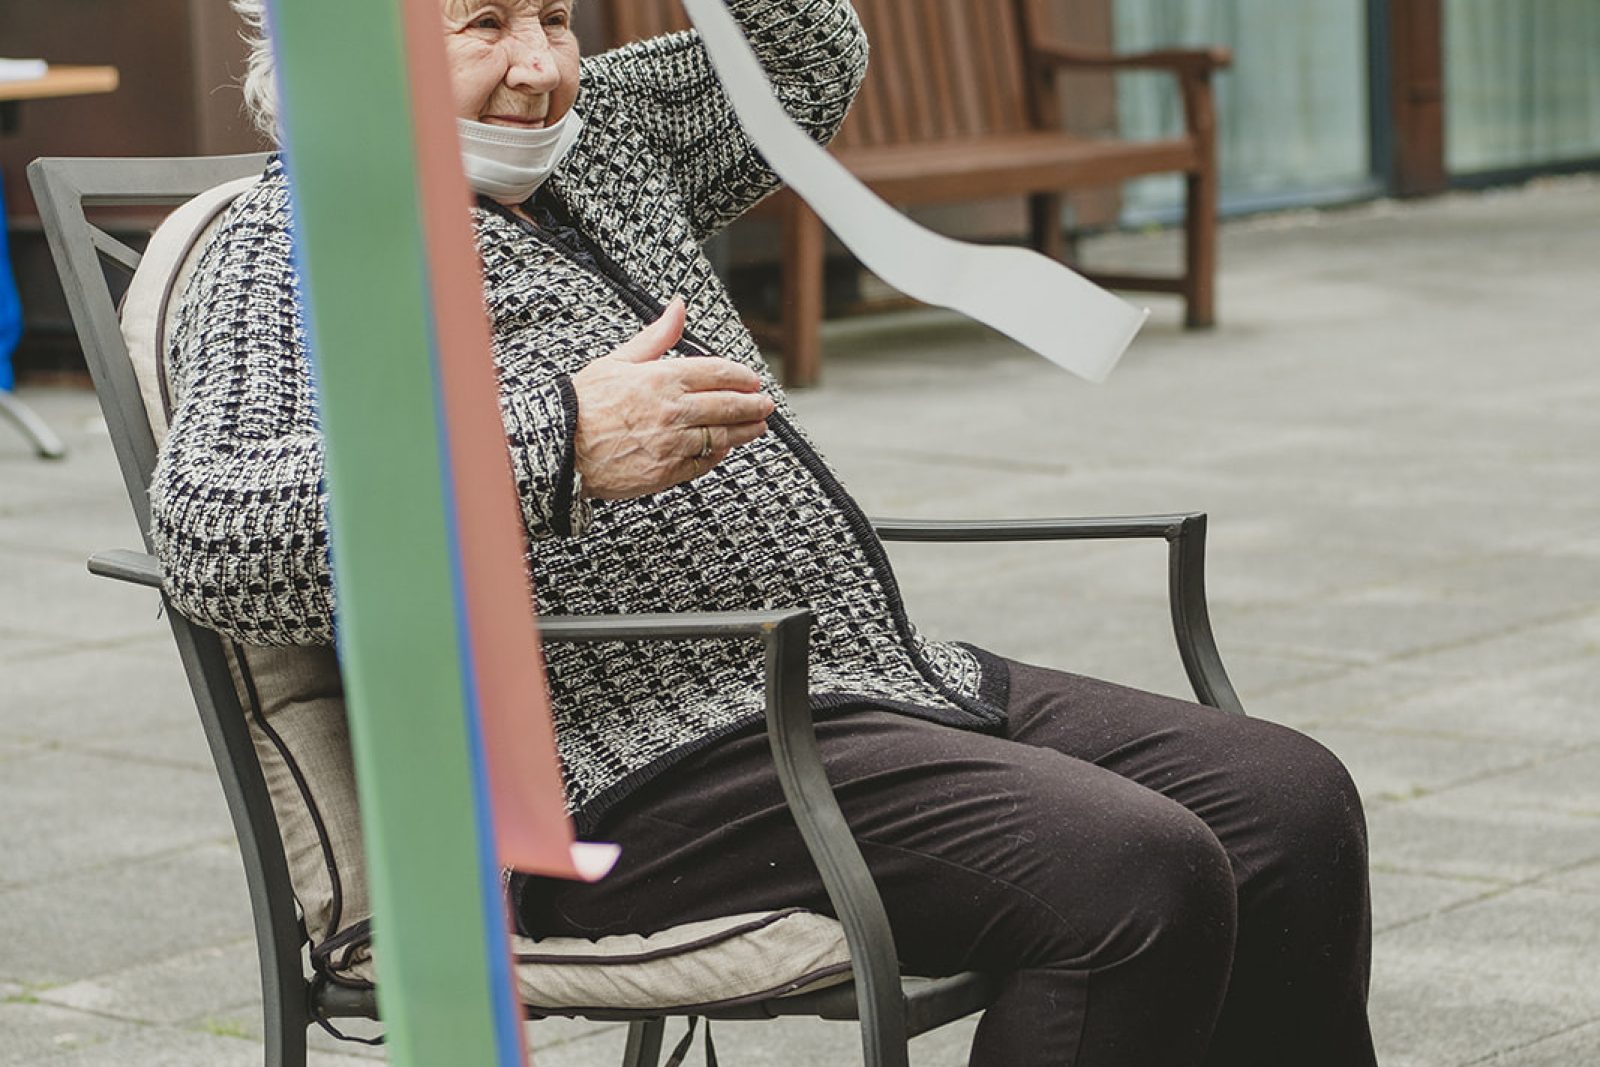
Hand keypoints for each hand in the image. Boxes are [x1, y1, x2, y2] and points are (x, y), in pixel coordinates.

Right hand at [570, 298, 774, 499]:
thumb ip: (656, 337)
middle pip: (728, 405)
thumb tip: (679, 307)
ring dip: (745, 431)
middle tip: (765, 405)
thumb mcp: (618, 361)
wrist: (560, 448)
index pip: (717, 373)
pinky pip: (704, 462)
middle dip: (753, 405)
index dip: (741, 376)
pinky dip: (719, 454)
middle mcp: (673, 411)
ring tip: (757, 427)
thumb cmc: (584, 403)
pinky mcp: (668, 471)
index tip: (753, 380)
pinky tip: (725, 449)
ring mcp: (673, 443)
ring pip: (723, 435)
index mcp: (662, 379)